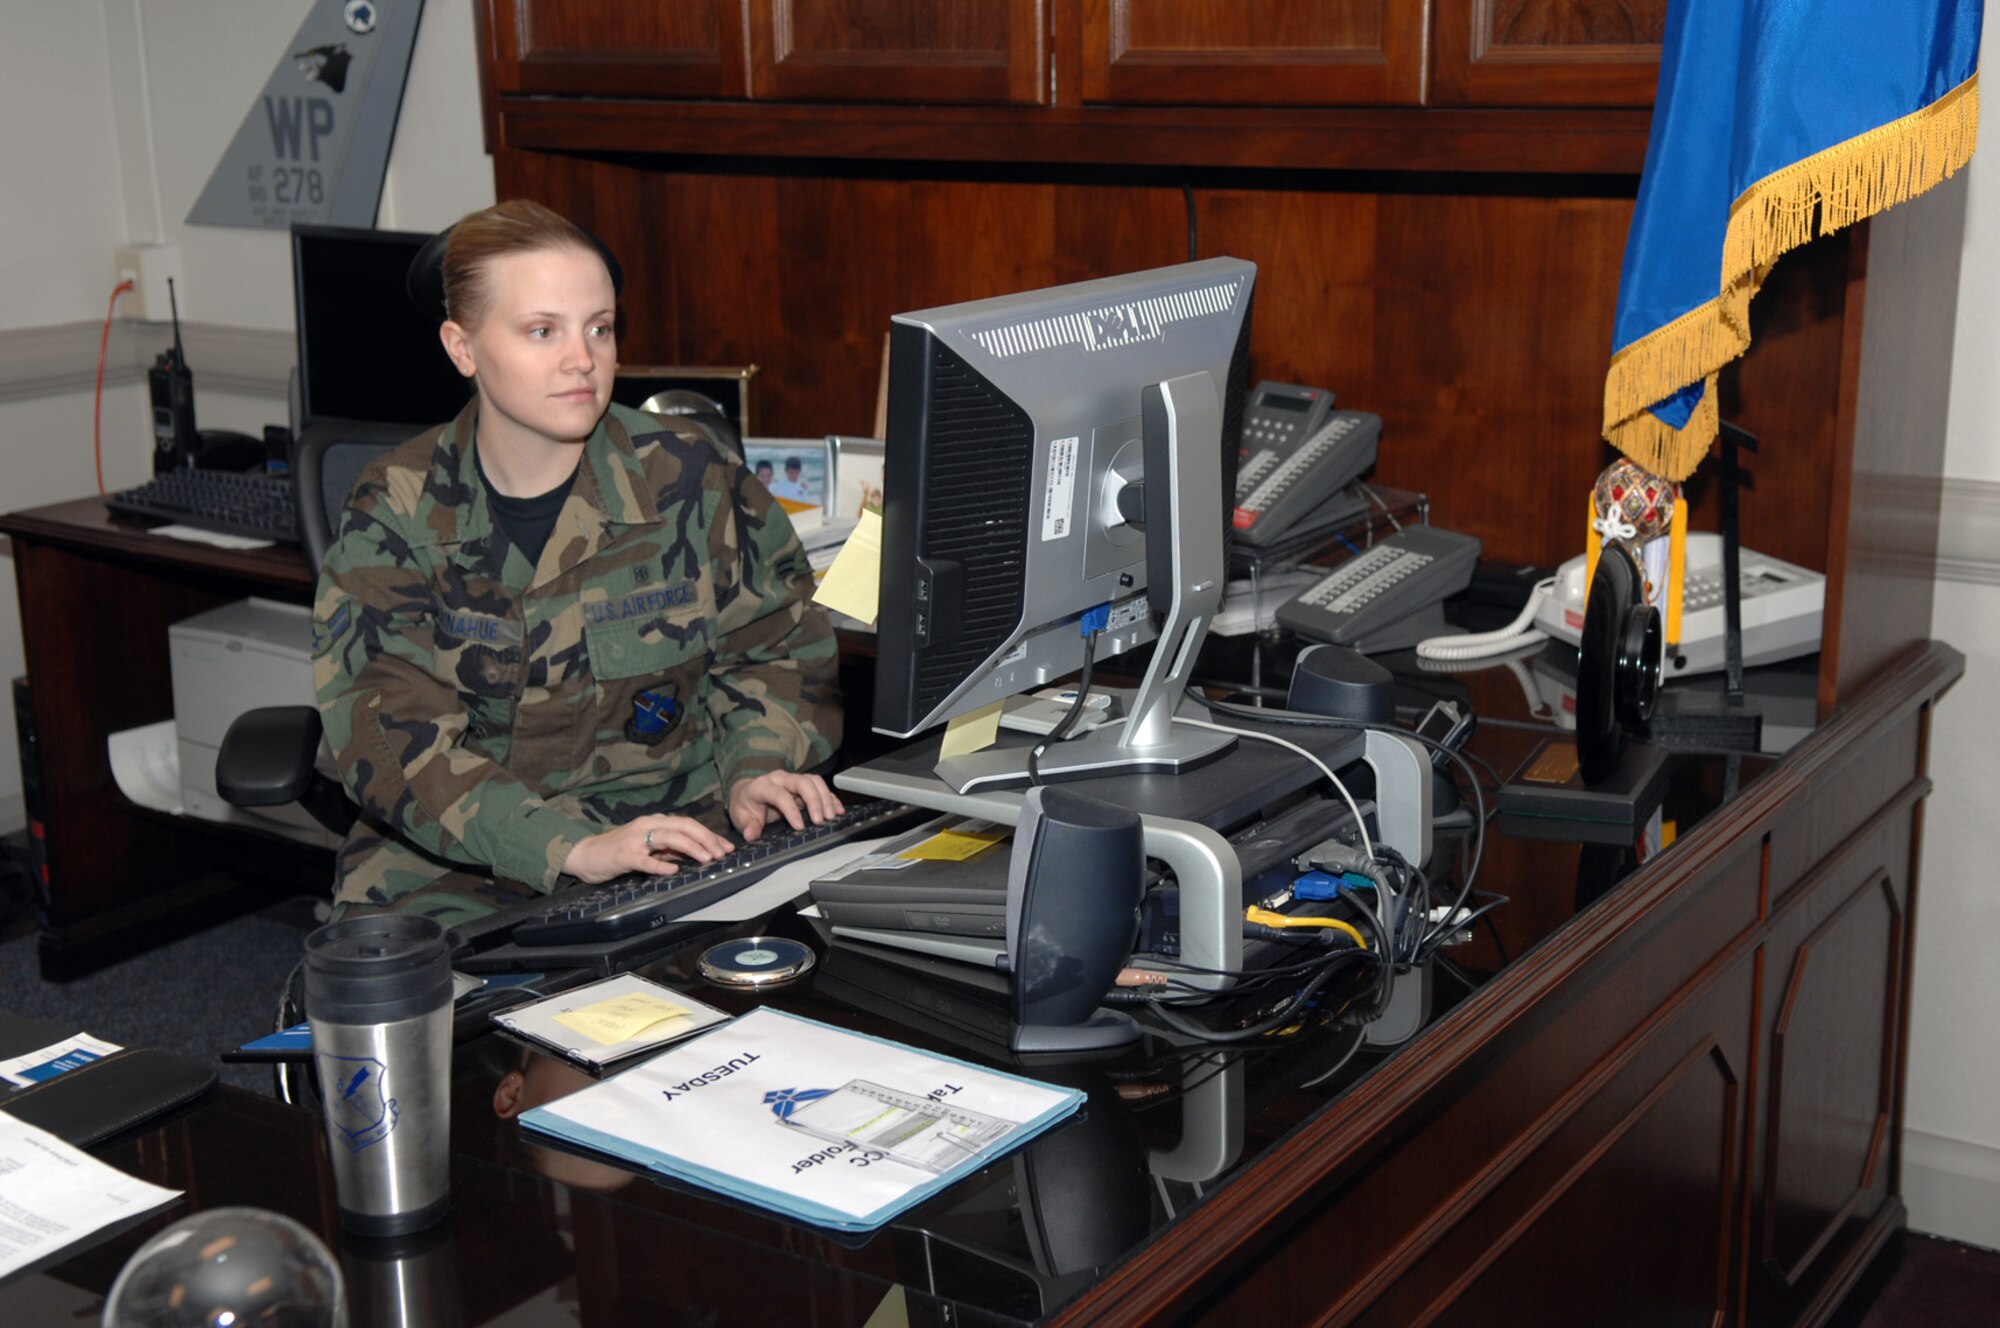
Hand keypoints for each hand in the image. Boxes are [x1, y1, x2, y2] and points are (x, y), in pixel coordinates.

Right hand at [561, 815, 733, 883]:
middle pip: (683, 826)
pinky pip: (646, 859)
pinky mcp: (624, 855)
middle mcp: (647, 825)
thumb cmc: (619, 851)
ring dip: (691, 848)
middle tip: (722, 853)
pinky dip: (661, 864)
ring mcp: (635, 839)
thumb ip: (669, 847)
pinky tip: (673, 869)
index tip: (726, 847)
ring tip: (707, 858)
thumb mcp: (648, 846)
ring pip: (668, 838)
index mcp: (655, 822)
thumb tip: (697, 852)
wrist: (587, 855)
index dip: (709, 835)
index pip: (688, 824)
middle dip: (706, 839)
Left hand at [729, 770, 843, 840]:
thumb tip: (751, 834)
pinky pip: (820, 786)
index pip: (780, 795)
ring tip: (832, 816)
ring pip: (814, 781)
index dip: (791, 810)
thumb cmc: (746, 804)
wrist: (747, 792)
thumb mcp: (740, 816)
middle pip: (802, 782)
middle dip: (814, 801)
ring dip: (825, 798)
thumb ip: (747, 825)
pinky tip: (838, 810)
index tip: (800, 827)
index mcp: (762, 786)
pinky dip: (830, 798)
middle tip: (821, 820)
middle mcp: (779, 779)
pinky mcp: (803, 785)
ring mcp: (792, 780)